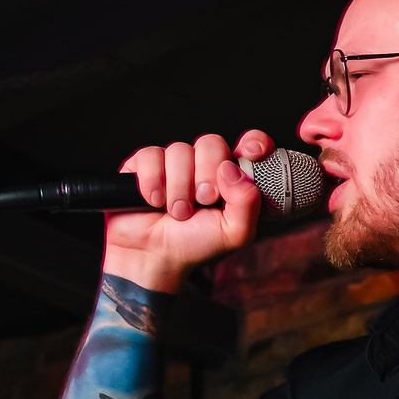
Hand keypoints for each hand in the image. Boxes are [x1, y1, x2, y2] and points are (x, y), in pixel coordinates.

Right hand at [103, 129, 274, 291]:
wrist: (156, 256)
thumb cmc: (196, 244)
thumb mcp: (234, 233)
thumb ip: (247, 204)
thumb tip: (232, 170)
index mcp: (230, 176)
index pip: (250, 143)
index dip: (253, 142)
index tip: (251, 154)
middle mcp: (204, 163)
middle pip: (211, 143)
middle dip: (207, 174)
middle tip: (203, 201)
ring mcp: (174, 161)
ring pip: (180, 150)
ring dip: (179, 187)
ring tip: (178, 212)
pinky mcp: (145, 163)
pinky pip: (151, 155)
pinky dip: (153, 182)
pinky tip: (154, 201)